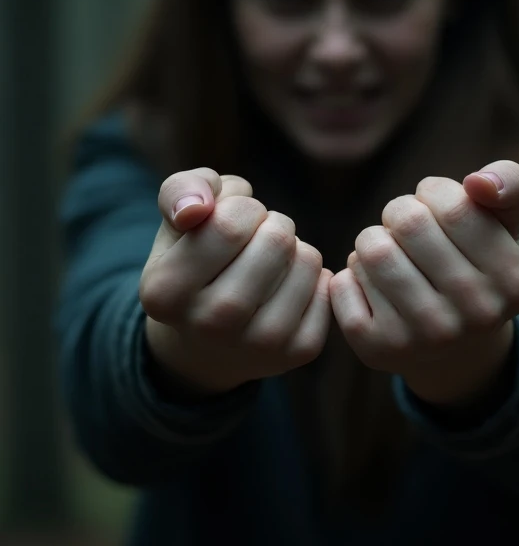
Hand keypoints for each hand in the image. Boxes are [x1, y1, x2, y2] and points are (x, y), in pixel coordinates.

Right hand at [140, 169, 331, 394]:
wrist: (210, 339)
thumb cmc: (196, 260)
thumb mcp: (177, 219)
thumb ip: (180, 191)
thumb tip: (195, 209)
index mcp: (164, 290)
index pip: (230, 222)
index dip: (242, 207)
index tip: (232, 222)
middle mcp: (208, 325)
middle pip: (275, 239)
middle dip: (273, 223)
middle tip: (258, 240)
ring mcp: (255, 346)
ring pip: (307, 260)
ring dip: (295, 247)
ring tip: (271, 262)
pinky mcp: (297, 354)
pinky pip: (327, 286)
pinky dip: (313, 275)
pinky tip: (288, 286)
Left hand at [329, 162, 518, 406]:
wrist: (452, 346)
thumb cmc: (474, 265)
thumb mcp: (504, 223)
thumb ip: (509, 183)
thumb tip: (478, 181)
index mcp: (512, 280)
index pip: (453, 205)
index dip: (432, 193)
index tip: (436, 208)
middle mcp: (474, 316)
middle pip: (407, 222)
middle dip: (399, 213)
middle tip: (407, 230)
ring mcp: (426, 338)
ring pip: (371, 252)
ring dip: (373, 241)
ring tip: (389, 255)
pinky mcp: (379, 350)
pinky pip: (343, 285)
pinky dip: (351, 274)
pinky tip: (372, 286)